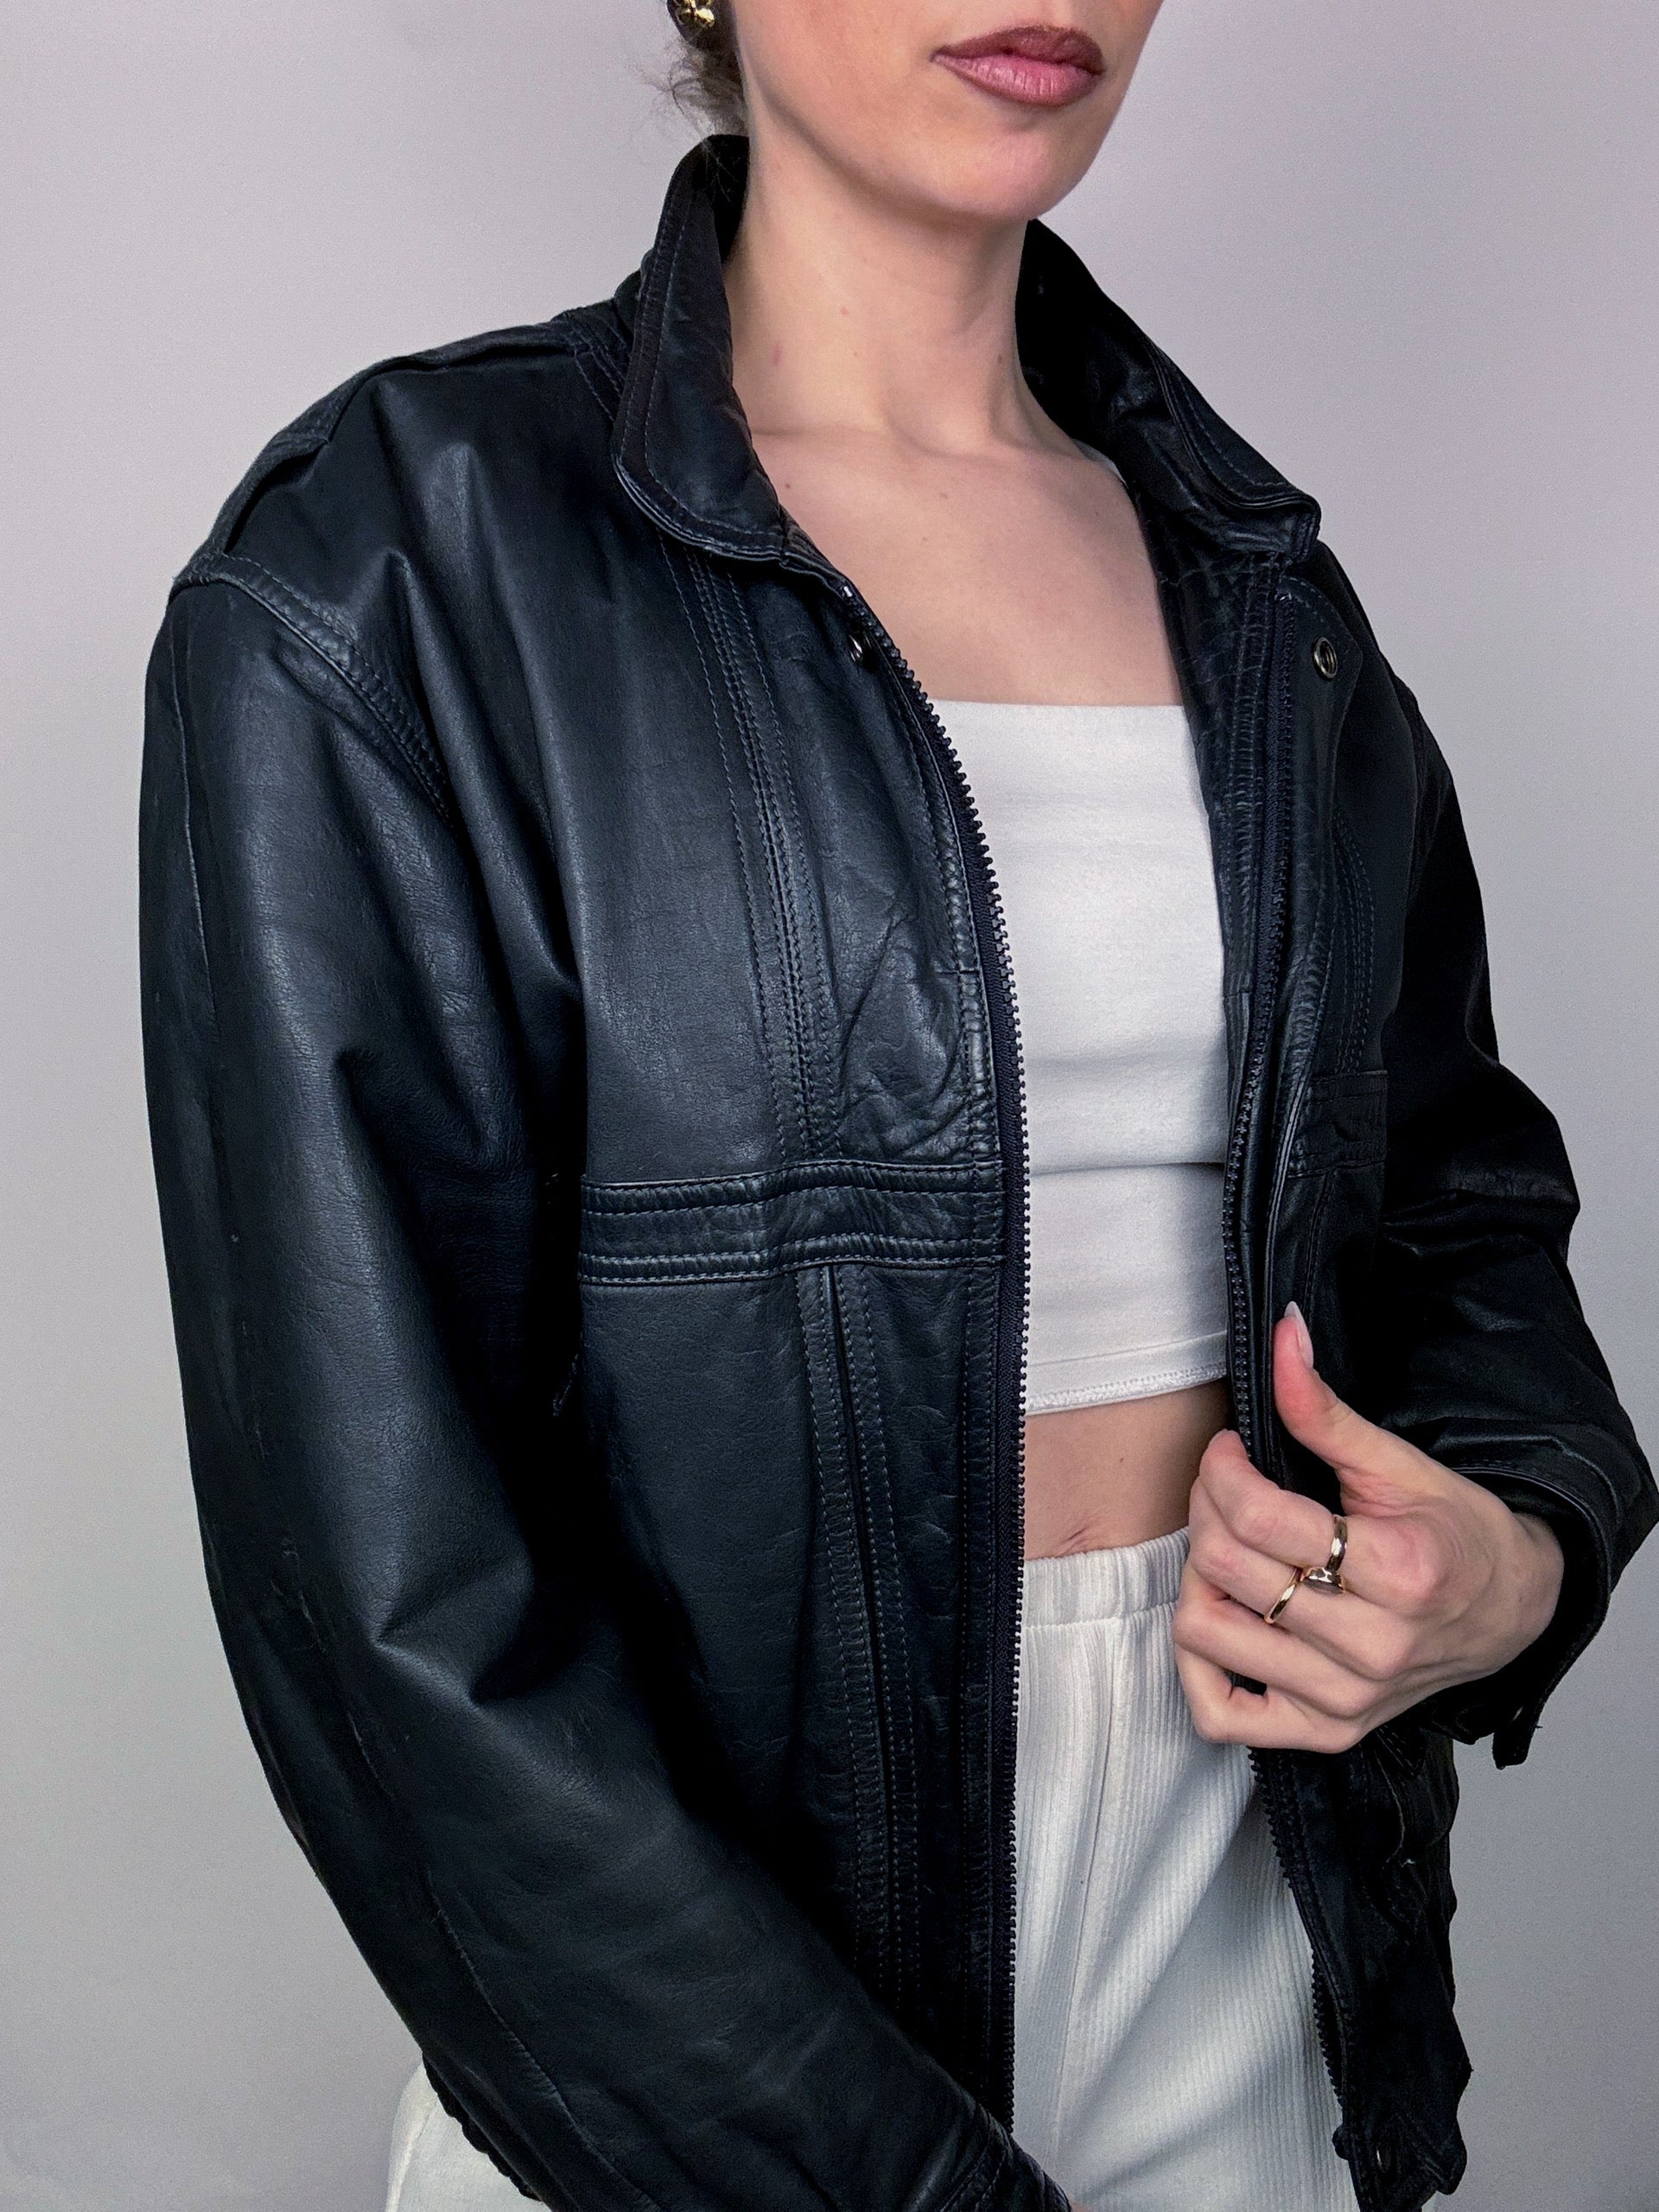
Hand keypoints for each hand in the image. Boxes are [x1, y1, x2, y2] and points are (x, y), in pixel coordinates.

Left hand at [1172, 1305, 1565, 1751]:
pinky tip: (1220, 1620)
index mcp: (1397, 1570)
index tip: (1229, 1449)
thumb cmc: (1452, 1532)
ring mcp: (1347, 1698)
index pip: (1257, 1516)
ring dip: (1199, 1576)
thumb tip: (1282, 1333)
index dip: (1220, 1468)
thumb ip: (1323, 1408)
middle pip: (1226, 1567)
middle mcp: (1371, 1645)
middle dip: (1206, 1507)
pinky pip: (1222, 1715)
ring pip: (1208, 1634)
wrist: (1508, 1610)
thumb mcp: (1396, 1462)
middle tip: (1224, 1488)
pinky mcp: (1328, 1731)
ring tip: (1228, 1549)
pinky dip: (1197, 1668)